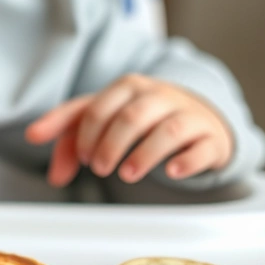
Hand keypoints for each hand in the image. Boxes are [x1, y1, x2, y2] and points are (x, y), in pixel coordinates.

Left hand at [25, 74, 233, 186]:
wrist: (195, 115)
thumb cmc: (139, 117)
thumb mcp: (100, 118)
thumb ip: (67, 138)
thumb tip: (53, 176)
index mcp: (128, 88)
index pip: (100, 107)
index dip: (86, 135)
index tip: (84, 157)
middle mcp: (159, 97)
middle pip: (132, 117)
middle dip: (111, 145)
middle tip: (100, 169)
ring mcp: (189, 115)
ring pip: (169, 129)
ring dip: (145, 154)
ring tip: (128, 175)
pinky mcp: (211, 139)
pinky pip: (203, 146)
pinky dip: (187, 160)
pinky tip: (171, 172)